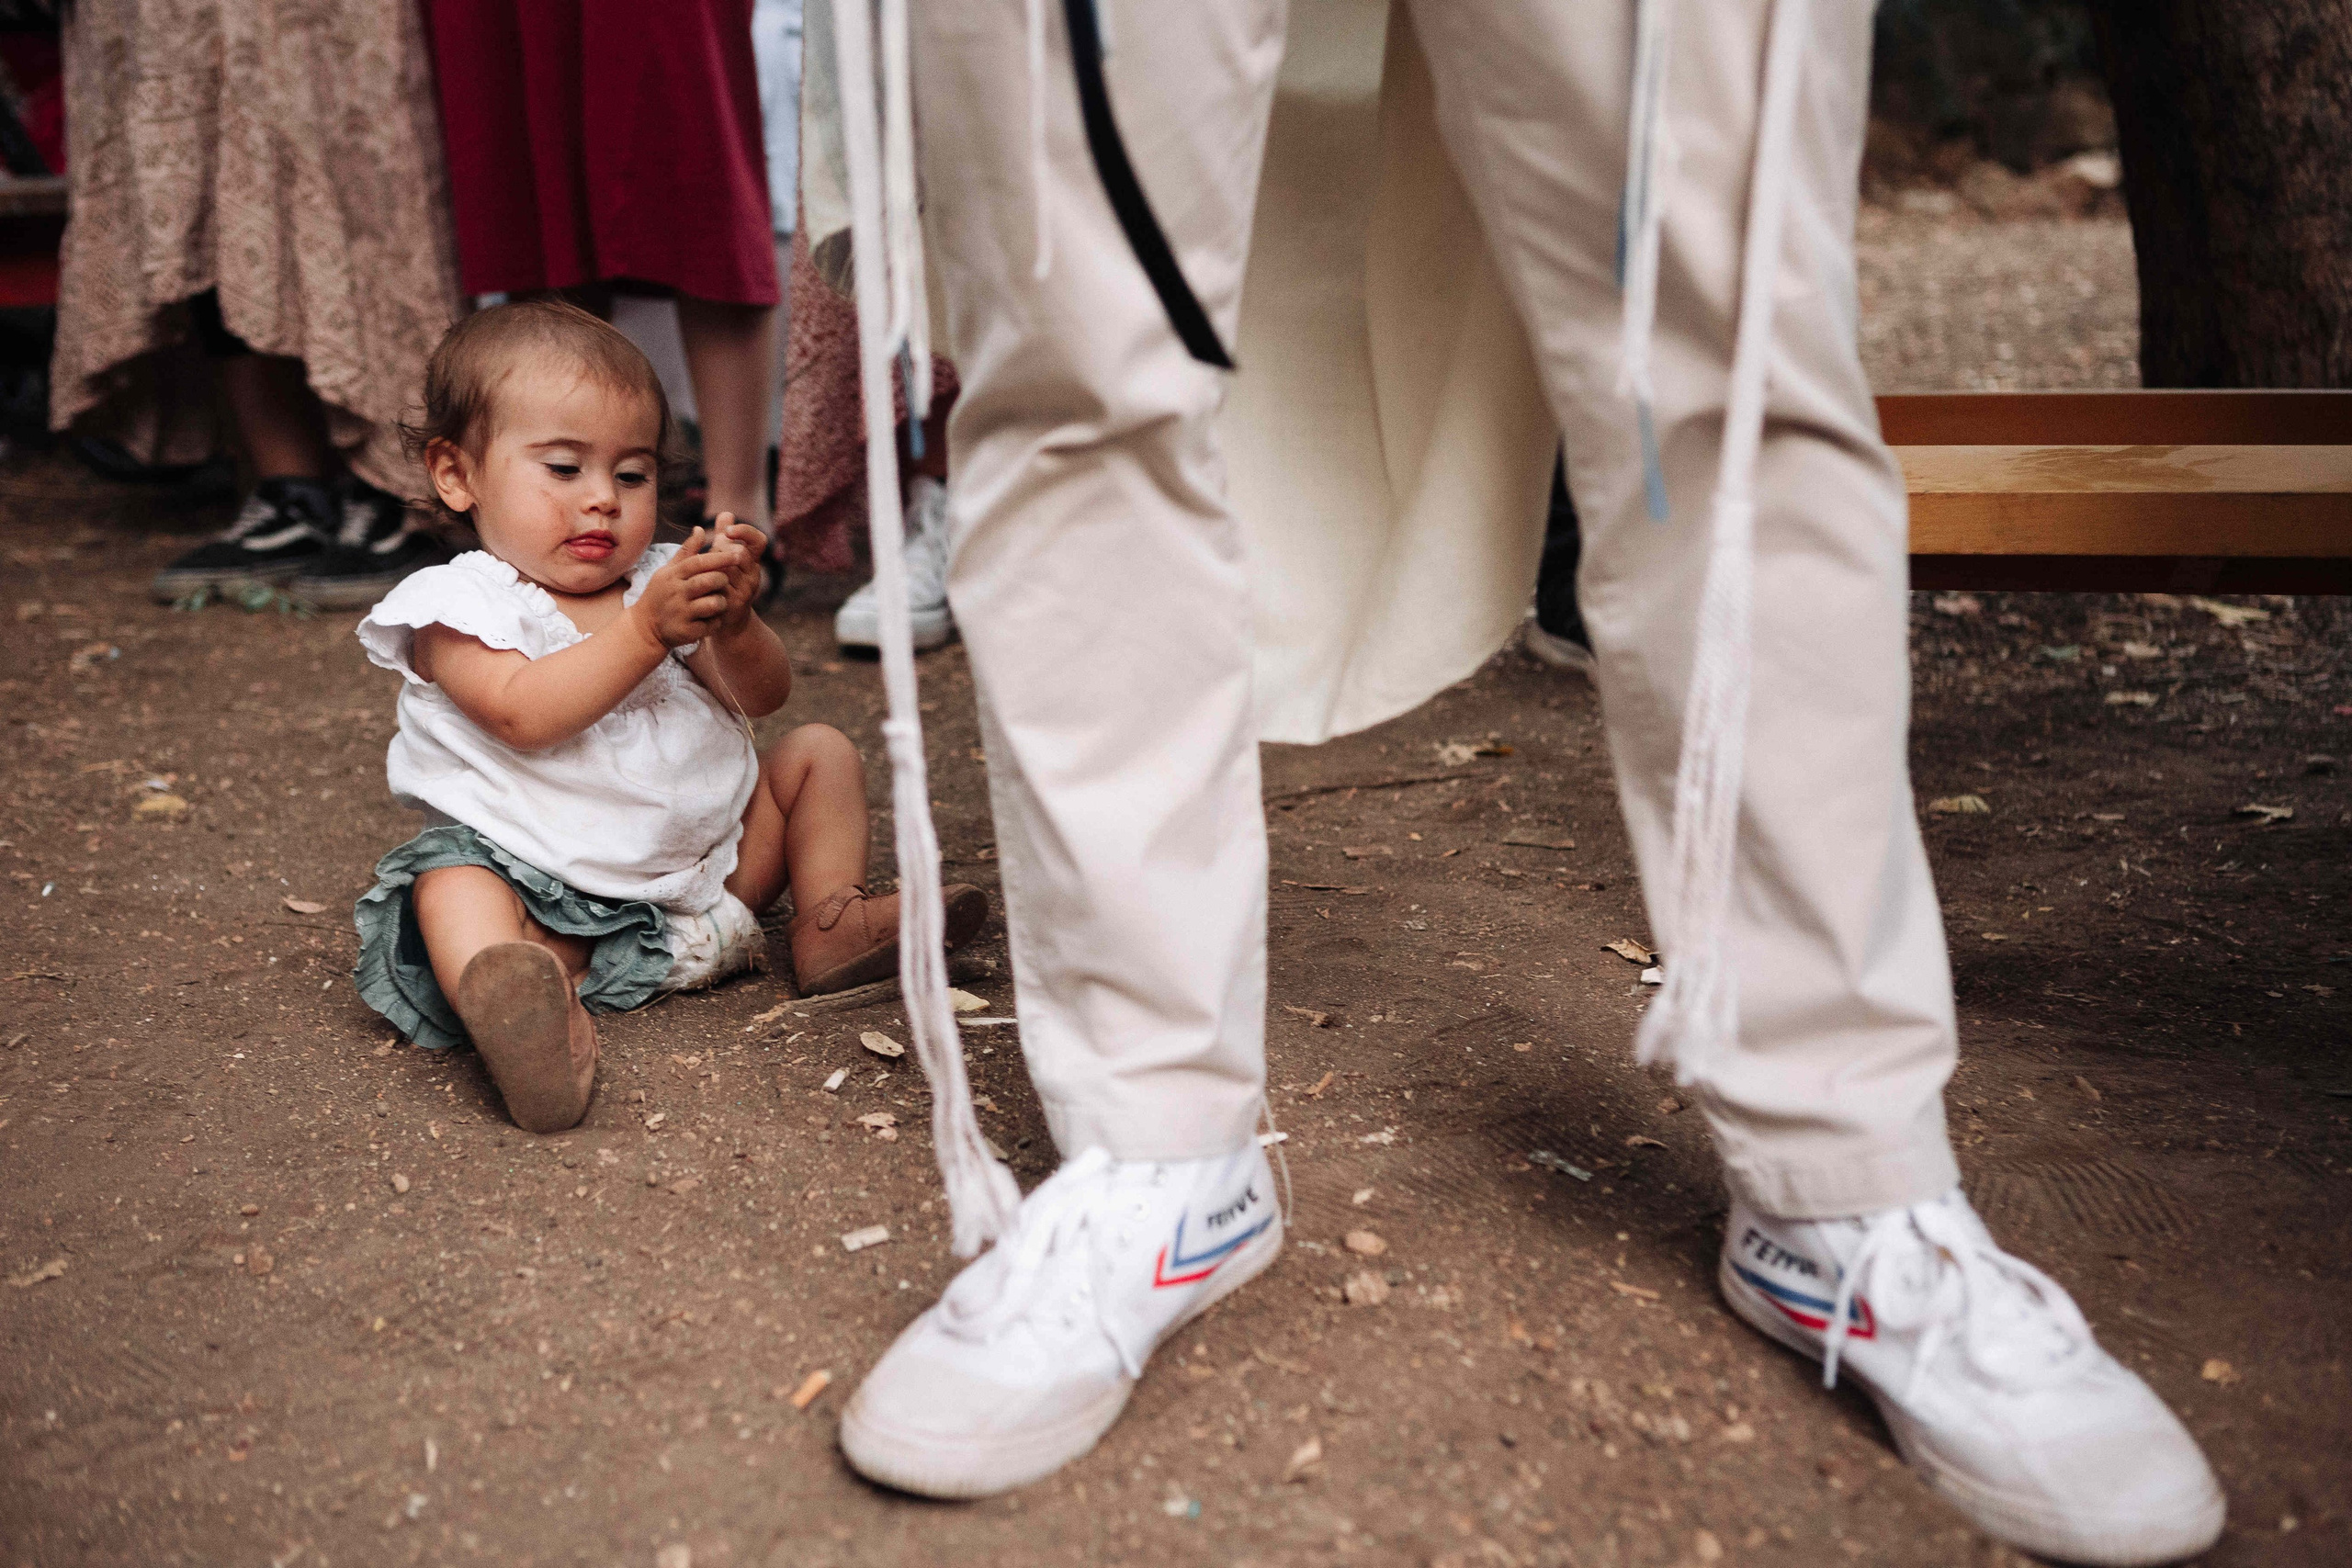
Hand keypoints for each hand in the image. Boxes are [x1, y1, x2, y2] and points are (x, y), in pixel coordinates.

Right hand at [629, 527, 736, 649]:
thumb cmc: (660, 594)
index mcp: (672, 575)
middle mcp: (676, 593)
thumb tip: (700, 529)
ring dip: (721, 602)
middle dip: (722, 579)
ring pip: (714, 603)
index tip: (738, 553)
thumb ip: (687, 552)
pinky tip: (711, 619)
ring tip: (717, 602)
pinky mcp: (686, 632)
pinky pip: (712, 624)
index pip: (699, 562)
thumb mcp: (668, 571)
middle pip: (710, 581)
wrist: (644, 628)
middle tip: (723, 581)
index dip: (720, 557)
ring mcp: (681, 613)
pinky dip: (716, 621)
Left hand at [707, 514, 768, 637]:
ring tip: (701, 571)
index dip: (746, 532)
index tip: (728, 531)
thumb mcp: (725, 559)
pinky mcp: (733, 604)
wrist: (727, 620)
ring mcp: (745, 591)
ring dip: (710, 568)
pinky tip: (697, 583)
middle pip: (739, 554)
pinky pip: (717, 587)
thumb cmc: (725, 583)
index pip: (758, 540)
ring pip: (727, 570)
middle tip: (708, 557)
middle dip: (720, 552)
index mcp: (753, 562)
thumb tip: (726, 513)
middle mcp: (753, 576)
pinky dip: (705, 582)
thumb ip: (726, 537)